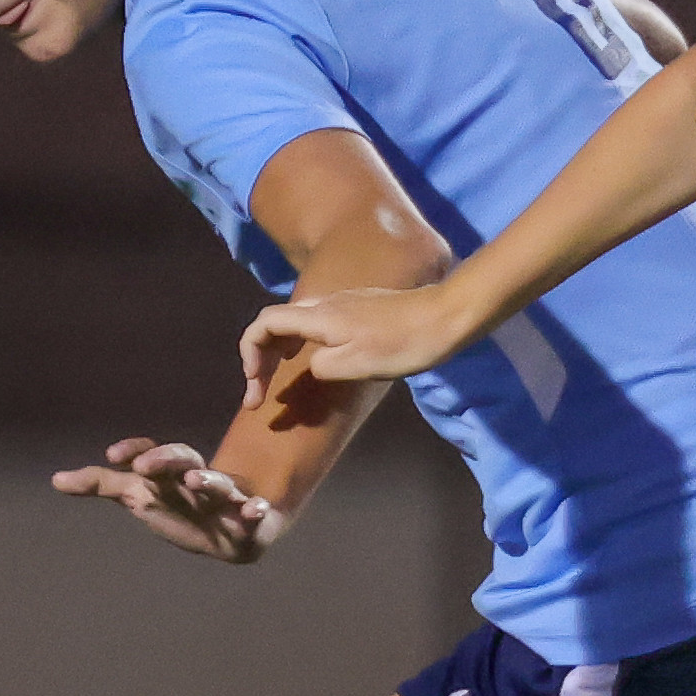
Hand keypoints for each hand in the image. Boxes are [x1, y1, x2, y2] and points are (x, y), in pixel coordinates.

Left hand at [52, 440, 281, 562]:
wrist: (232, 533)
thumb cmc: (181, 508)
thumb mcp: (140, 496)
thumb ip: (102, 485)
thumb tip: (55, 480)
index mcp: (170, 472)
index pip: (151, 452)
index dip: (134, 450)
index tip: (112, 455)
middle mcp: (197, 478)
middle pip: (184, 459)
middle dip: (165, 459)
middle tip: (143, 466)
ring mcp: (225, 497)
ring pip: (219, 483)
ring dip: (208, 479)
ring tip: (194, 479)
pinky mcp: (251, 519)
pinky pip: (256, 513)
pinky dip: (256, 510)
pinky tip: (255, 509)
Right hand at [240, 282, 469, 403]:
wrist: (446, 317)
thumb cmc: (403, 344)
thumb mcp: (357, 365)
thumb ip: (322, 367)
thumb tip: (311, 366)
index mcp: (319, 317)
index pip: (264, 325)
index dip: (250, 354)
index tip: (255, 386)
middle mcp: (325, 304)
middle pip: (276, 323)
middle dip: (260, 356)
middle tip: (260, 393)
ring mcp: (344, 303)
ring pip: (296, 322)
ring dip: (280, 350)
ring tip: (278, 378)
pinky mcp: (360, 308)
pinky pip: (317, 323)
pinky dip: (302, 343)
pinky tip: (313, 360)